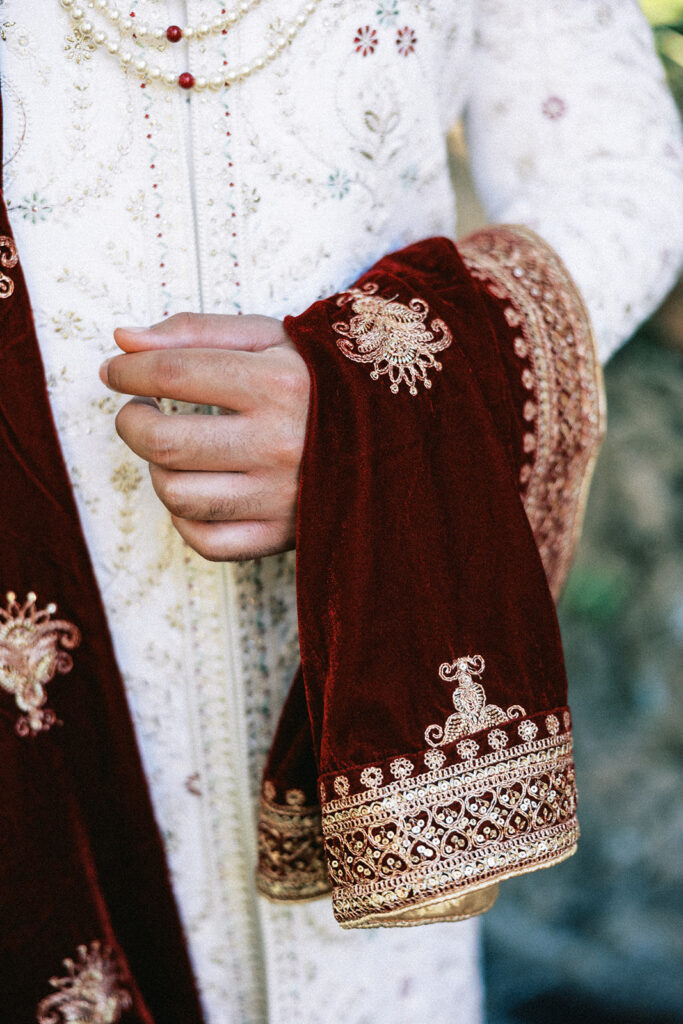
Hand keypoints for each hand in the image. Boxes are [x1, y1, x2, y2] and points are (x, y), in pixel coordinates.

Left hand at [100, 313, 309, 561]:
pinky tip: (196, 491)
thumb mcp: (270, 338)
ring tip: (172, 451)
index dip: (127, 371)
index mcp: (278, 384)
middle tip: (137, 411)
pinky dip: (184, 520)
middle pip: (164, 442)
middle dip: (131, 423)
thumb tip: (121, 340)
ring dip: (157, 471)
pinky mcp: (282, 535)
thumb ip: (195, 332)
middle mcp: (279, 443)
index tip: (115, 372)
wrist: (395, 434)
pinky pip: (206, 542)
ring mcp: (281, 497)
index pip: (173, 374)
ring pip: (177, 495)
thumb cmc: (320, 381)